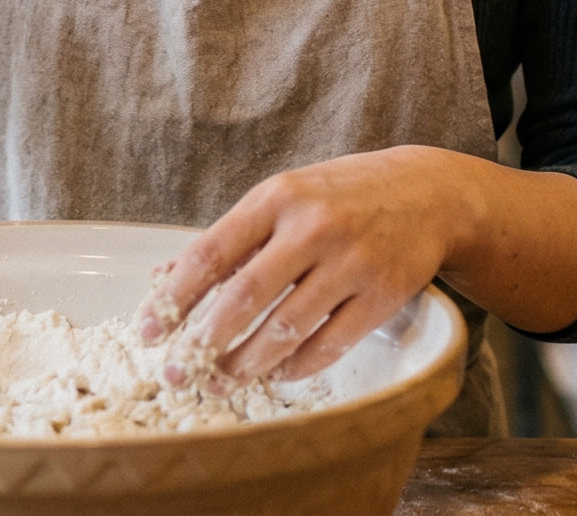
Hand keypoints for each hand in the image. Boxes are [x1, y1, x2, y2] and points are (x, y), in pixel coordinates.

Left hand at [137, 147, 475, 388]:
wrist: (427, 194)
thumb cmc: (341, 197)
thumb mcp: (284, 197)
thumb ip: (231, 237)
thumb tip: (165, 278)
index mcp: (278, 197)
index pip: (212, 252)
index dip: (174, 297)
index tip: (149, 330)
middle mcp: (313, 228)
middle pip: (245, 297)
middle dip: (204, 342)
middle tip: (178, 373)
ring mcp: (351, 263)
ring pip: (285, 328)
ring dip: (246, 364)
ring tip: (221, 382)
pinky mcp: (381, 296)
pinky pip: (328, 344)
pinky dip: (294, 367)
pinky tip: (274, 374)